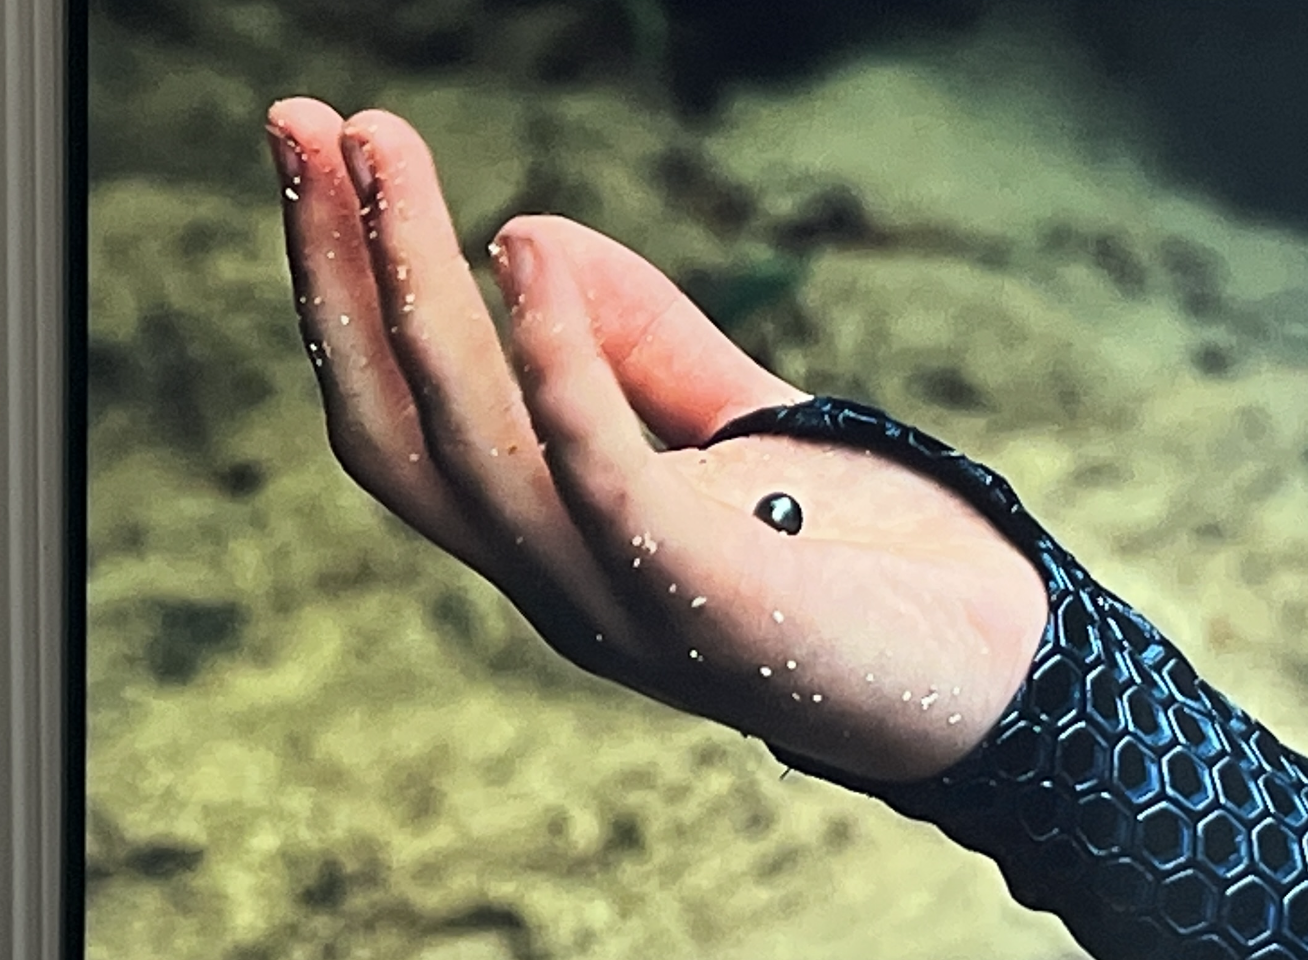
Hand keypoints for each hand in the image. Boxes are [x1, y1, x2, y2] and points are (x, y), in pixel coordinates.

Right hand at [263, 98, 1045, 781]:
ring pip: (474, 450)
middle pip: (402, 431)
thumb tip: (521, 228)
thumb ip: (644, 343)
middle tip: (299, 121)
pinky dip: (559, 368)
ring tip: (383, 153)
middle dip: (339, 274)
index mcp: (554, 544)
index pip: (409, 418)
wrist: (1008, 676)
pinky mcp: (710, 608)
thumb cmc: (872, 558)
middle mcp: (559, 585)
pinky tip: (525, 254)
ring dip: (414, 293)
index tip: (321, 148)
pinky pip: (605, 482)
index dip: (349, 288)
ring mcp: (624, 607)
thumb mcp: (741, 424)